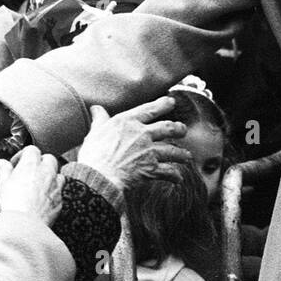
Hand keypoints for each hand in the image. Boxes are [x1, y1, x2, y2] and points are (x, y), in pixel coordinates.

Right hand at [0, 146, 62, 225]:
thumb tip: (2, 163)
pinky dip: (53, 192)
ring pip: (57, 173)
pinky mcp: (59, 199)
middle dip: (40, 162)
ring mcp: (55, 185)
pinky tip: (43, 198)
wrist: (25, 224)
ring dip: (50, 176)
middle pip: (49, 158)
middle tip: (30, 172)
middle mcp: (46, 172)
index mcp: (31, 165)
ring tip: (38, 185)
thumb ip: (3, 170)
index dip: (23, 155)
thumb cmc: (12, 204)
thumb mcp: (2, 184)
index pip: (32, 149)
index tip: (17, 164)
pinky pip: (59, 191)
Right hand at [76, 97, 190, 190]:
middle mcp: (141, 133)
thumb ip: (100, 119)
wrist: (97, 176)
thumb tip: (96, 109)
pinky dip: (174, 176)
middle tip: (183, 130)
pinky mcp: (151, 168)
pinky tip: (178, 179)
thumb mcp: (95, 132)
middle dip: (178, 128)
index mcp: (127, 121)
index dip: (162, 104)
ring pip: (172, 150)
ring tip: (187, 157)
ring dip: (181, 154)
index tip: (171, 102)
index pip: (149, 109)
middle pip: (167, 127)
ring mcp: (148, 151)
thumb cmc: (93, 154)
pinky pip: (168, 171)